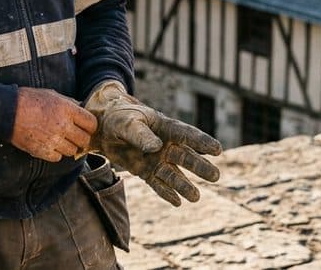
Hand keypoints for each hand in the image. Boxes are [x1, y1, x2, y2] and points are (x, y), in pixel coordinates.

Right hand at [10, 87, 97, 161]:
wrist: (7, 110)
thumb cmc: (29, 99)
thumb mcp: (53, 95)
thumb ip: (70, 103)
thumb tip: (82, 109)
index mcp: (67, 109)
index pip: (91, 123)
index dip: (90, 126)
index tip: (86, 127)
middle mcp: (63, 125)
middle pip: (84, 140)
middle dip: (81, 138)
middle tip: (75, 136)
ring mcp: (53, 139)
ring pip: (72, 151)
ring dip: (68, 146)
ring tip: (60, 140)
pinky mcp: (42, 150)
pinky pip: (58, 158)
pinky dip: (56, 153)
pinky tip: (50, 145)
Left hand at [84, 81, 221, 205]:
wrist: (102, 128)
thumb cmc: (119, 118)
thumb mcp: (127, 123)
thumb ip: (141, 135)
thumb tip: (157, 148)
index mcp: (165, 127)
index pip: (187, 135)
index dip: (202, 142)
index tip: (218, 150)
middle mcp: (165, 145)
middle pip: (186, 157)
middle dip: (200, 167)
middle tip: (215, 177)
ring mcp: (157, 159)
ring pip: (174, 174)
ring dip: (185, 186)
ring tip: (196, 197)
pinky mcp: (146, 172)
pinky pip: (158, 184)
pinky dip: (167, 193)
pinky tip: (177, 203)